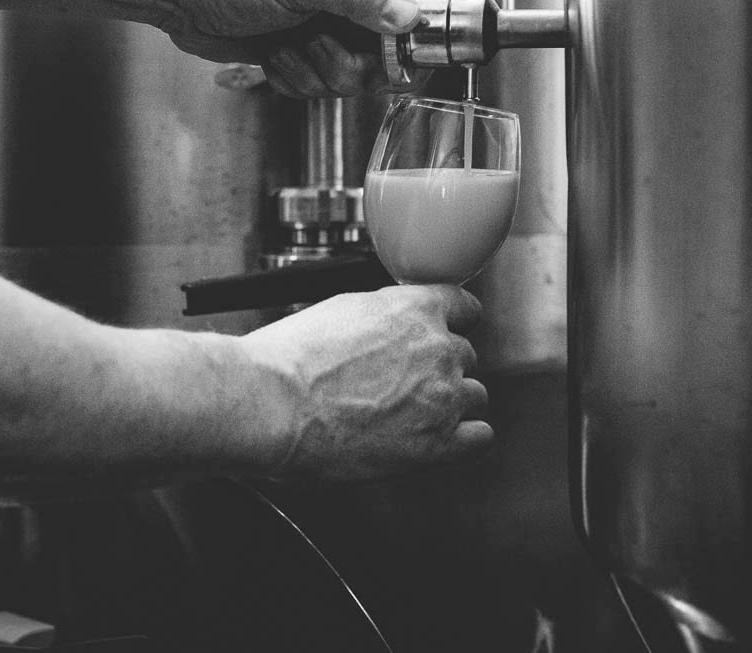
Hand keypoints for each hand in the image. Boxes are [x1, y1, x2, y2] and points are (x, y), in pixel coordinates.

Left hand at [161, 0, 420, 97]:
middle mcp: (346, 13)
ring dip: (306, 73)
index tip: (372, 57)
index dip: (395, 53)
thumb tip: (408, 17)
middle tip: (313, 43)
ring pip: (341, 85)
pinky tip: (269, 56)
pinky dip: (287, 80)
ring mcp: (321, 38)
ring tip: (283, 43)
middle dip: (339, 67)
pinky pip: (310, 91)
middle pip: (375, 69)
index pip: (407, 29)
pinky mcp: (296, 60)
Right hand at [239, 285, 491, 480]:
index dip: (451, 325)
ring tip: (409, 415)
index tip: (437, 338)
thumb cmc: (291, 359)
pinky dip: (463, 438)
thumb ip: (386, 315)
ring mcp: (443, 396)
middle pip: (466, 355)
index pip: (465, 308)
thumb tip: (395, 324)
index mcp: (415, 307)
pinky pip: (481, 437)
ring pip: (476, 395)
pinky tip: (436, 439)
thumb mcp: (343, 309)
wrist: (271, 403)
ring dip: (450, 403)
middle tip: (402, 385)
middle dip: (439, 369)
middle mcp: (438, 347)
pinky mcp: (437, 443)